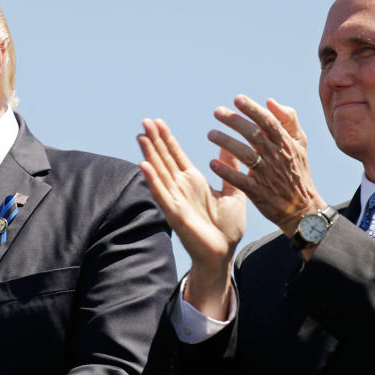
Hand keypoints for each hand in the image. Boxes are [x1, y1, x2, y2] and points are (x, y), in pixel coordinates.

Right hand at [138, 118, 244, 318]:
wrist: (224, 253)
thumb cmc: (228, 227)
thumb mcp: (233, 191)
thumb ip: (229, 168)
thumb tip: (229, 145)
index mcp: (193, 181)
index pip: (175, 155)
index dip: (166, 138)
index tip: (157, 121)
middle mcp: (181, 188)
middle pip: (164, 159)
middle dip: (154, 140)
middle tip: (145, 120)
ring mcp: (175, 199)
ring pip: (159, 172)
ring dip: (149, 155)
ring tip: (140, 136)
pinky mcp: (174, 213)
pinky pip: (161, 194)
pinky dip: (152, 180)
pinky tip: (143, 165)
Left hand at [207, 95, 325, 239]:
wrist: (303, 208)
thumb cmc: (298, 171)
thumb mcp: (300, 143)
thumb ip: (289, 119)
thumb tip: (270, 101)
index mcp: (286, 143)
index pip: (268, 122)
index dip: (252, 109)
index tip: (237, 99)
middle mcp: (276, 157)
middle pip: (254, 135)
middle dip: (235, 121)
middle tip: (217, 112)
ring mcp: (267, 175)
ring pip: (246, 155)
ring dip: (227, 143)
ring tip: (210, 134)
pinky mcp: (258, 192)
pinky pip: (241, 180)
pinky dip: (227, 171)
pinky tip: (213, 163)